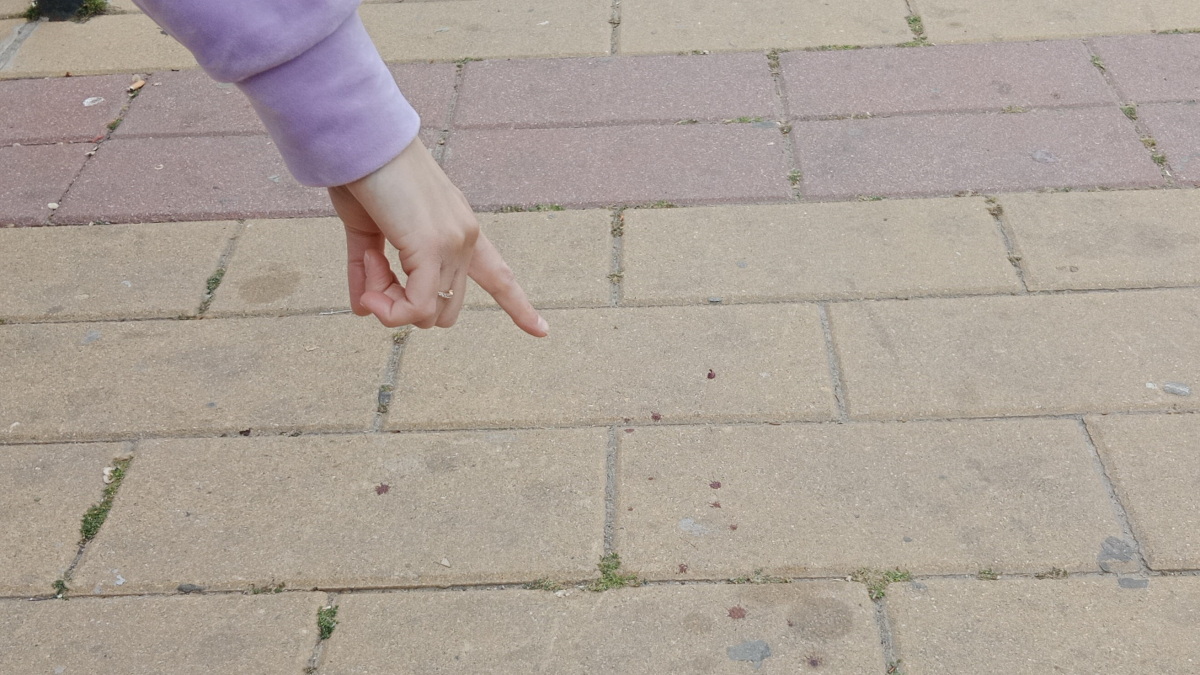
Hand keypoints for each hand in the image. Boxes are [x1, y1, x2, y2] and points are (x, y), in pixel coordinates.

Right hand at [328, 137, 548, 336]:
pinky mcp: (432, 246)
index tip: (542, 332)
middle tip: (370, 275)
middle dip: (403, 308)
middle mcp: (465, 238)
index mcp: (458, 230)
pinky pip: (416, 307)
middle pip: (445, 310)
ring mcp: (454, 242)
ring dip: (389, 305)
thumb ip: (371, 271)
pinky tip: (368, 273)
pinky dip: (388, 306)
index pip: (499, 275)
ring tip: (367, 260)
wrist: (358, 139)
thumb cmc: (363, 176)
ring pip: (428, 314)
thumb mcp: (368, 230)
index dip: (518, 306)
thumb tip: (363, 310)